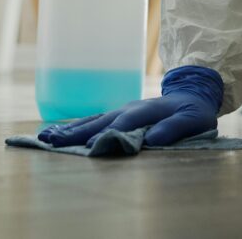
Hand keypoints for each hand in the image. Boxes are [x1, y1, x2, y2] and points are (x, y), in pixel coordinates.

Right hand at [38, 66, 222, 147]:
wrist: (192, 93)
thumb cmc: (193, 110)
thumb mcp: (193, 120)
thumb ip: (174, 128)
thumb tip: (152, 140)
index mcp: (146, 110)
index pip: (124, 123)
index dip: (108, 135)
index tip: (89, 148)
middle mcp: (129, 108)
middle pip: (100, 121)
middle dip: (76, 132)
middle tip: (52, 141)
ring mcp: (122, 110)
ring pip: (93, 120)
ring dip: (71, 129)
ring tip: (48, 137)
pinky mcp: (119, 114)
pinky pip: (95, 120)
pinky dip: (77, 126)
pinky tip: (62, 133)